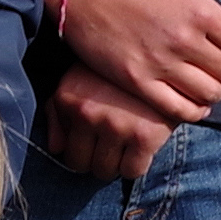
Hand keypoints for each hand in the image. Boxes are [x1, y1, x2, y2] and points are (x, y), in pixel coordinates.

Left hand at [41, 61, 187, 179]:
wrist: (164, 49)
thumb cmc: (117, 66)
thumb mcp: (79, 78)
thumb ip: (58, 111)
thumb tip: (56, 148)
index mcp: (67, 99)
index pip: (64, 149)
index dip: (80, 147)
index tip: (94, 139)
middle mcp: (87, 113)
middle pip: (82, 165)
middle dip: (95, 159)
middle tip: (110, 146)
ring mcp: (116, 125)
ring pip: (106, 171)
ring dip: (114, 163)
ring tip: (125, 144)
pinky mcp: (145, 135)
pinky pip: (132, 171)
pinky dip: (136, 165)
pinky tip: (142, 146)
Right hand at [45, 0, 220, 119]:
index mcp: (200, 11)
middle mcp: (184, 40)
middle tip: (214, 61)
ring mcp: (160, 64)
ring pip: (209, 94)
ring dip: (212, 89)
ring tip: (202, 79)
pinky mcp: (138, 82)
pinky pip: (179, 110)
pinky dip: (192, 110)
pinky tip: (190, 99)